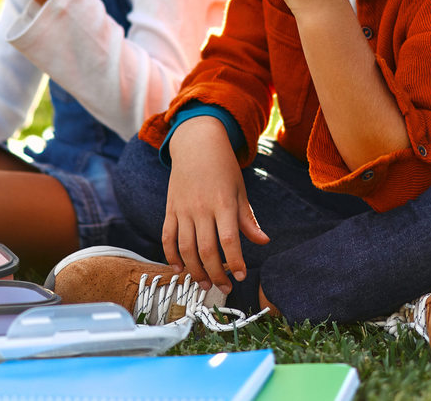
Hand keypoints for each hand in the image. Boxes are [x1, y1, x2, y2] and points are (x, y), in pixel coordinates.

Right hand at [162, 117, 268, 294]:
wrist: (196, 142)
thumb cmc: (223, 167)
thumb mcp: (239, 190)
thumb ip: (247, 219)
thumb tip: (263, 242)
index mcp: (223, 203)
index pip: (229, 240)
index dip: (235, 261)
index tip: (241, 276)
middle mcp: (201, 208)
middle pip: (206, 250)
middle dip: (216, 274)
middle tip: (224, 288)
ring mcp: (183, 209)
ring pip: (185, 248)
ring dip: (195, 271)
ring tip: (204, 283)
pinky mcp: (170, 209)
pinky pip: (167, 237)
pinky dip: (171, 256)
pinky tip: (180, 268)